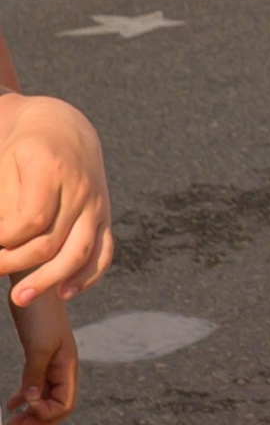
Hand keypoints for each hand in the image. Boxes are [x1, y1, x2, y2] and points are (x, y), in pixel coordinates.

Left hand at [0, 96, 112, 305]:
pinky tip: (64, 292)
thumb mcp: (5, 163)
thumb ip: (4, 202)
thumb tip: (1, 242)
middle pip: (52, 241)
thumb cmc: (22, 148)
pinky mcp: (104, 217)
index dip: (6, 240)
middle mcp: (80, 188)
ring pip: (79, 252)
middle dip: (17, 265)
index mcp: (52, 169)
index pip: (32, 219)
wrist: (61, 126)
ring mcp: (96, 204)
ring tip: (21, 297)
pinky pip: (103, 252)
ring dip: (50, 280)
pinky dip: (87, 276)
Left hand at [7, 293, 74, 424]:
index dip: (45, 414)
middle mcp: (62, 367)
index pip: (64, 405)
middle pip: (57, 406)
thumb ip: (36, 374)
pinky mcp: (38, 354)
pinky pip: (35, 385)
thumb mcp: (39, 345)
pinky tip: (12, 403)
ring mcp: (51, 361)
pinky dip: (25, 397)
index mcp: (68, 366)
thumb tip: (31, 401)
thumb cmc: (41, 312)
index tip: (24, 410)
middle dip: (38, 420)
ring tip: (11, 422)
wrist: (34, 281)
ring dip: (30, 412)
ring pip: (45, 397)